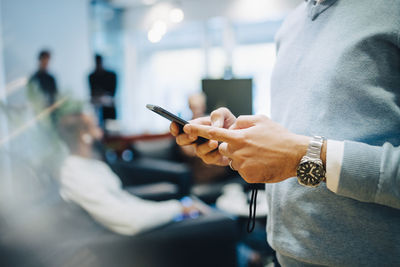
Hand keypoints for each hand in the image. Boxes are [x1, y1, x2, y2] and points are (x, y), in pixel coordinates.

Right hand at [170, 107, 235, 165]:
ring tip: (214, 142)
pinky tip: (221, 150)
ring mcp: (202, 150)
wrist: (241, 135)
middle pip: (181, 141)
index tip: (176, 125)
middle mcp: (194, 140)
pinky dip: (215, 154)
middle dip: (186, 137)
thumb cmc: (228, 123)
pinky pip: (209, 159)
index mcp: (194, 127)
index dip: (174, 127)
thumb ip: (217, 115)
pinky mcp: (212, 159)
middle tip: (194, 134)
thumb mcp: (223, 114)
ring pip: (197, 151)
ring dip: (205, 146)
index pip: (177, 128)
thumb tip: (213, 126)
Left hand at [184, 115, 310, 183]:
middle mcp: (237, 151)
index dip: (198, 130)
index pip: (213, 133)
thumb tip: (232, 125)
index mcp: (239, 136)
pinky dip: (249, 168)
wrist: (296, 156)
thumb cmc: (279, 136)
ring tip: (260, 155)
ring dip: (242, 158)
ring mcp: (242, 165)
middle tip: (250, 146)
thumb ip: (242, 120)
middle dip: (232, 147)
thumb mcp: (261, 120)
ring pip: (234, 161)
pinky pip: (242, 171)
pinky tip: (262, 164)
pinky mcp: (248, 177)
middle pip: (224, 149)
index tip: (185, 128)